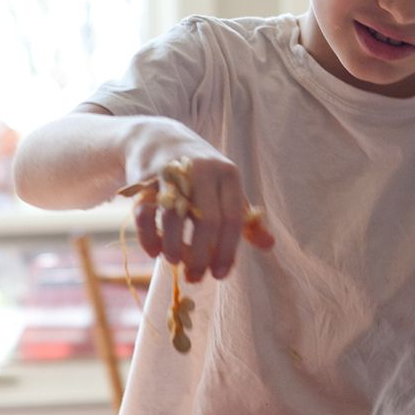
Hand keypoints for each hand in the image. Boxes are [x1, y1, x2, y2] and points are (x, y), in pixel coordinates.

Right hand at [124, 141, 261, 281]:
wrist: (158, 138)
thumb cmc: (199, 173)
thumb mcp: (226, 188)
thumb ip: (245, 218)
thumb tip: (269, 245)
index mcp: (228, 175)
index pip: (233, 219)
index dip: (228, 251)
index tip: (220, 274)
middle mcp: (203, 171)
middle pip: (207, 220)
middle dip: (200, 255)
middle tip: (194, 276)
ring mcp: (172, 174)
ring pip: (174, 218)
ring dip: (173, 247)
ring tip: (173, 261)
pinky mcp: (145, 179)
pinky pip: (145, 214)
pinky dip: (149, 237)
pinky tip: (153, 251)